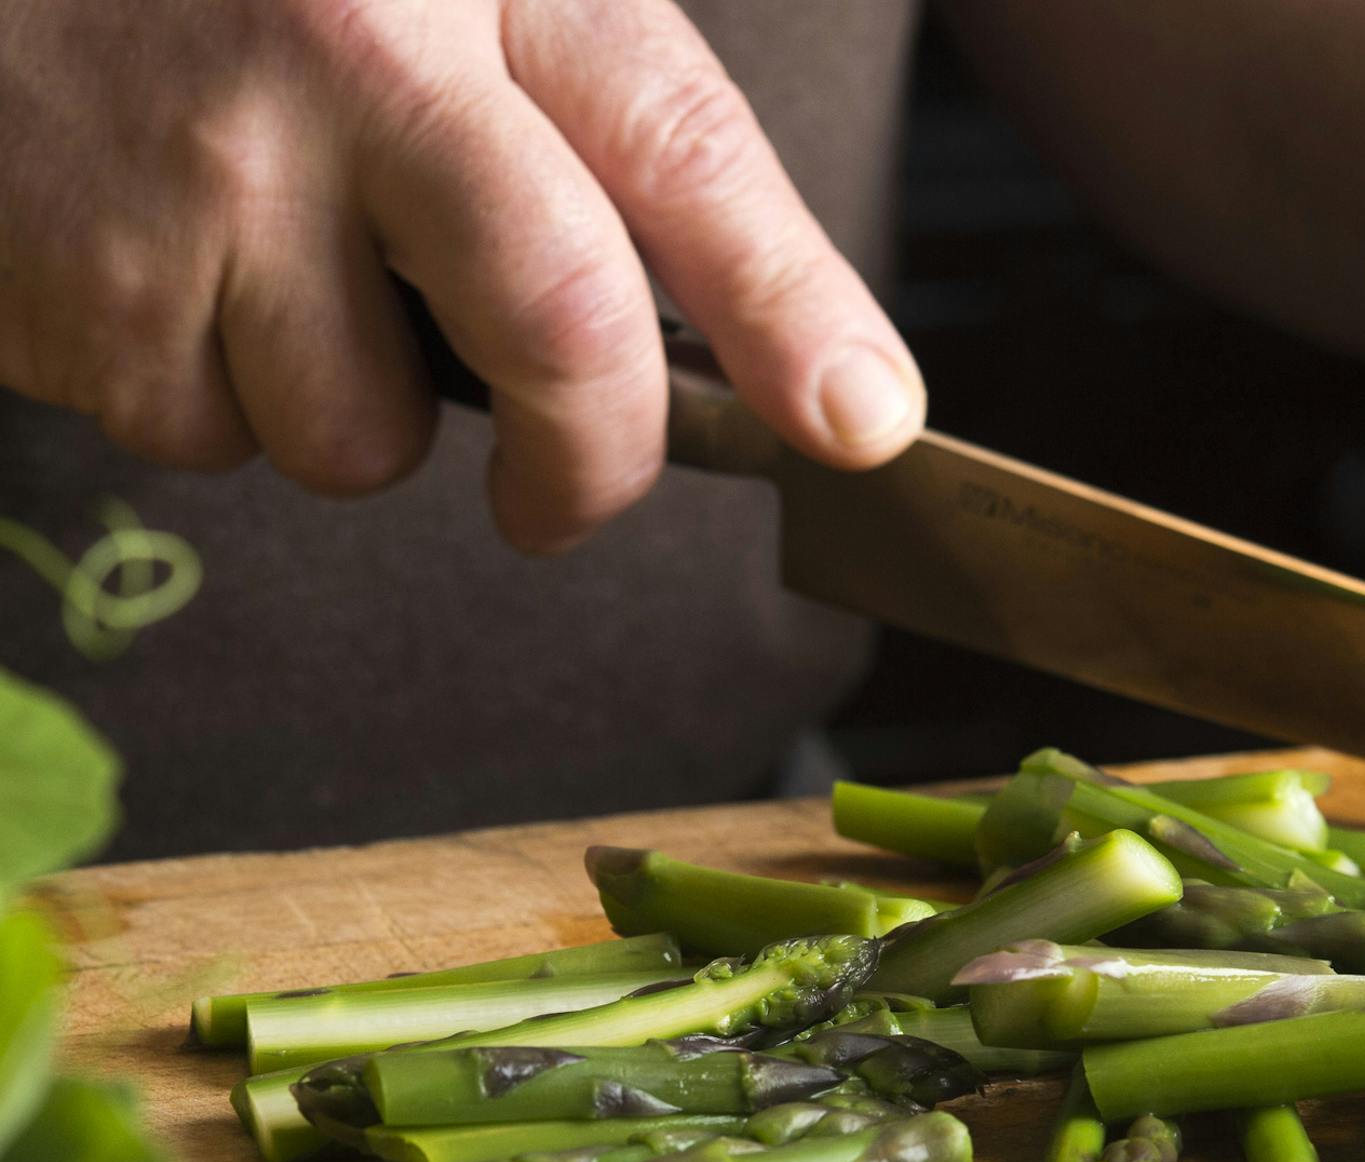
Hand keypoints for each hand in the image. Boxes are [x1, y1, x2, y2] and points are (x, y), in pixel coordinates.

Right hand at [0, 0, 923, 551]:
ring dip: (340, 408)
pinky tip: (149, 256)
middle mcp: (354, 49)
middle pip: (563, 327)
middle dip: (591, 462)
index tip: (863, 422)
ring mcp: (211, 169)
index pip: (681, 149)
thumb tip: (759, 353)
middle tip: (561, 495)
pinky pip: (207, 435)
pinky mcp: (87, 278)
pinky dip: (199, 392)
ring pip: (361, 432)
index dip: (791, 306)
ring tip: (256, 260)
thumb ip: (565, 120)